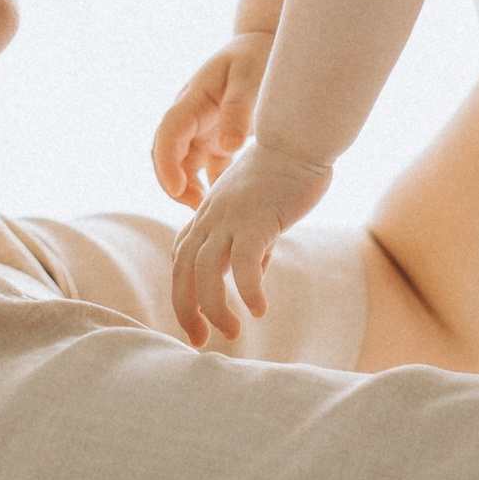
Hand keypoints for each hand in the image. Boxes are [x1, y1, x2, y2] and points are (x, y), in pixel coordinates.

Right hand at [154, 34, 274, 209]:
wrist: (264, 44)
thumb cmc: (256, 56)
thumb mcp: (249, 78)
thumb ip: (239, 110)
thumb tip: (228, 147)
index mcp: (192, 100)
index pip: (168, 135)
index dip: (166, 164)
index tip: (177, 188)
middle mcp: (190, 116)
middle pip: (168, 155)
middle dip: (174, 183)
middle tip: (197, 208)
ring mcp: (201, 128)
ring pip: (185, 165)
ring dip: (192, 187)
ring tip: (212, 210)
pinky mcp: (216, 138)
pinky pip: (206, 167)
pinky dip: (212, 185)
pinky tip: (229, 202)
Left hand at [172, 141, 335, 348]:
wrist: (296, 138)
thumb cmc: (282, 172)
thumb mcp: (257, 211)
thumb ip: (251, 241)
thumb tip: (254, 273)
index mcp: (207, 216)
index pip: (182, 260)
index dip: (183, 294)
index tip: (195, 324)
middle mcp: (210, 219)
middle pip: (182, 272)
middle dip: (186, 311)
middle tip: (199, 341)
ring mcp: (229, 219)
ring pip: (206, 273)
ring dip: (214, 309)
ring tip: (232, 333)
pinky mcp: (255, 220)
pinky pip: (244, 264)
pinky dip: (247, 291)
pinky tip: (260, 310)